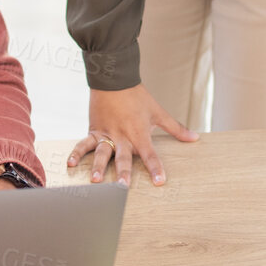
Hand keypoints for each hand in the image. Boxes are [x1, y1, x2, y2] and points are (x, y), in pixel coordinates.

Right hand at [66, 84, 198, 186]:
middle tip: (122, 187)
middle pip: (123, 157)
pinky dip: (76, 153)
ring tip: (96, 180)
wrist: (114, 78)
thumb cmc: (137, 97)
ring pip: (102, 153)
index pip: (149, 154)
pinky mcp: (94, 130)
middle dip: (123, 172)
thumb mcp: (158, 113)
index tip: (160, 182)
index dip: (155, 168)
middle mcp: (122, 136)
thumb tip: (194, 138)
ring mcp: (106, 134)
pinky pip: (84, 144)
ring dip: (99, 166)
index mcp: (139, 133)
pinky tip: (70, 164)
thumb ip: (175, 129)